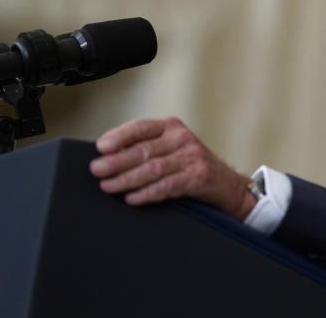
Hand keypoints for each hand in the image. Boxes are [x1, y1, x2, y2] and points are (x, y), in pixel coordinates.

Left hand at [89, 117, 257, 220]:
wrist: (228, 186)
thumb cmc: (191, 168)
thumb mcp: (172, 150)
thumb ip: (147, 149)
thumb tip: (107, 157)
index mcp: (172, 127)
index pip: (141, 127)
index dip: (119, 136)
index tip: (101, 147)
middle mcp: (182, 138)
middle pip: (143, 150)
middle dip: (117, 161)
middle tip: (97, 170)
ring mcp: (192, 157)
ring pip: (152, 169)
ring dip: (126, 179)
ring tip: (108, 187)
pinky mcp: (198, 176)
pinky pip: (167, 185)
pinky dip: (147, 193)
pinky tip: (132, 198)